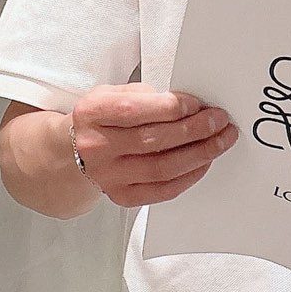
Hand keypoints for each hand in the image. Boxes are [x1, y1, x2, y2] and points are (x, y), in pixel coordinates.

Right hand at [69, 84, 238, 206]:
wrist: (70, 154)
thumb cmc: (98, 120)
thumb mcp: (111, 95)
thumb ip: (145, 96)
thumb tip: (187, 105)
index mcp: (92, 113)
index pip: (135, 111)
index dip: (172, 107)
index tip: (198, 105)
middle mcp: (96, 147)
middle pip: (154, 140)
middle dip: (194, 129)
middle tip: (219, 121)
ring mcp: (108, 176)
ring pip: (163, 168)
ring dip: (199, 154)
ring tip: (220, 141)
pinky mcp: (122, 196)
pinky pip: (163, 190)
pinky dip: (189, 176)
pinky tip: (203, 162)